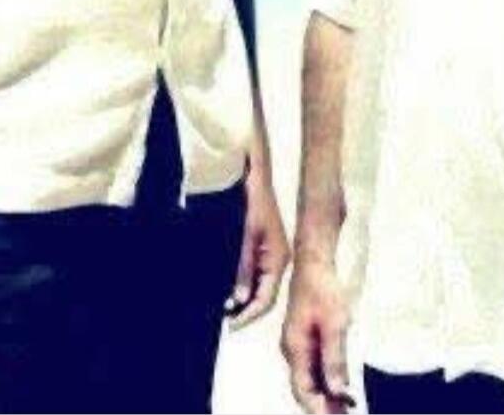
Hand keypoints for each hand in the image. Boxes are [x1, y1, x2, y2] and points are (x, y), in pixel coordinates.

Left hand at [225, 165, 289, 328]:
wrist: (254, 179)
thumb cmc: (252, 204)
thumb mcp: (245, 237)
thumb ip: (243, 269)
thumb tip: (240, 300)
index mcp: (279, 261)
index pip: (267, 299)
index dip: (249, 315)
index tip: (231, 325)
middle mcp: (278, 261)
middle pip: (265, 296)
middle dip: (246, 311)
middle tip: (225, 322)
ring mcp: (271, 255)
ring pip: (259, 286)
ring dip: (243, 299)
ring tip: (224, 310)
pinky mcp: (263, 249)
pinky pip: (255, 274)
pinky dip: (243, 285)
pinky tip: (229, 290)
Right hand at [280, 255, 352, 413]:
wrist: (315, 263)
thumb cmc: (324, 289)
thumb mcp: (335, 324)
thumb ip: (335, 359)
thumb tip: (338, 391)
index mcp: (295, 347)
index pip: (303, 389)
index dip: (319, 409)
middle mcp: (292, 349)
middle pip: (304, 387)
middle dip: (322, 406)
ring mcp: (297, 343)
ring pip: (308, 378)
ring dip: (324, 395)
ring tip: (344, 409)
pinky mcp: (305, 337)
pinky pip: (312, 366)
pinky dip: (324, 379)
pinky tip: (338, 386)